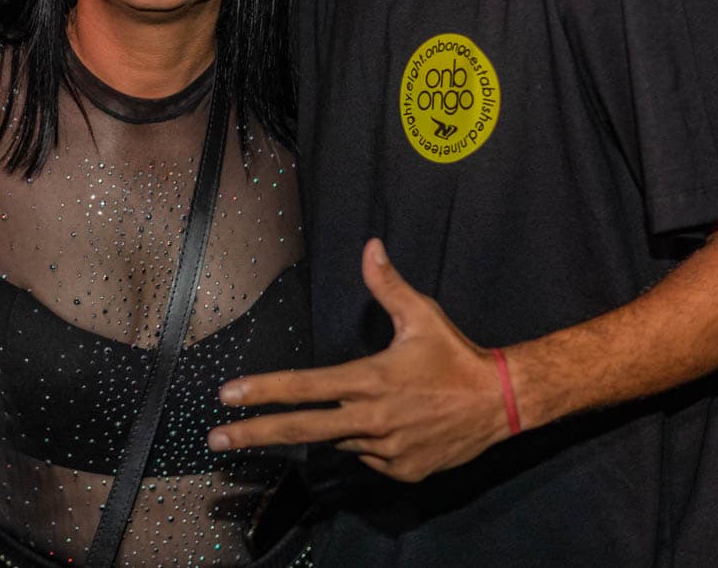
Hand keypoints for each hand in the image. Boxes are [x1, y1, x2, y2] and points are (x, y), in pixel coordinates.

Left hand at [207, 239, 512, 482]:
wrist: (501, 403)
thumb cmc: (455, 356)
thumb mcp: (421, 315)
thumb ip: (388, 285)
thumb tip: (371, 246)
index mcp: (369, 379)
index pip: (304, 387)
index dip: (262, 391)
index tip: (227, 396)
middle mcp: (370, 419)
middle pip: (300, 429)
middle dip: (254, 434)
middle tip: (216, 439)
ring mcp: (385, 449)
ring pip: (339, 440)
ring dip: (338, 427)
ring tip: (376, 406)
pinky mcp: (400, 470)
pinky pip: (368, 456)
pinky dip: (367, 441)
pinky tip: (394, 423)